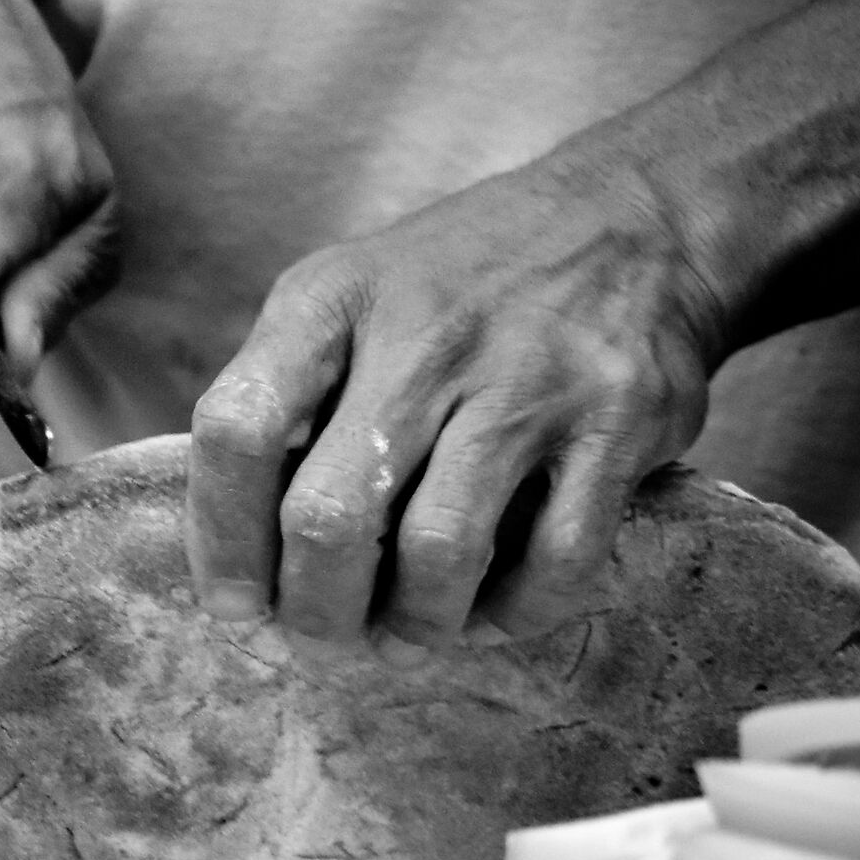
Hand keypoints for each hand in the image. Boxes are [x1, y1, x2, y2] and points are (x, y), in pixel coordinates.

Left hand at [183, 148, 730, 652]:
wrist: (639, 218)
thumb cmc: (462, 283)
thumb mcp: (352, 294)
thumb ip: (292, 395)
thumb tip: (237, 543)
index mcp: (332, 300)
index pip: (236, 428)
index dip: (221, 536)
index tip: (235, 602)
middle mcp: (422, 337)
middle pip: (328, 513)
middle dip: (315, 609)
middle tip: (321, 642)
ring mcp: (526, 379)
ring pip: (438, 550)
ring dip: (413, 624)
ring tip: (403, 640)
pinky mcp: (618, 422)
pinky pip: (555, 560)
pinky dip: (514, 612)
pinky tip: (490, 613)